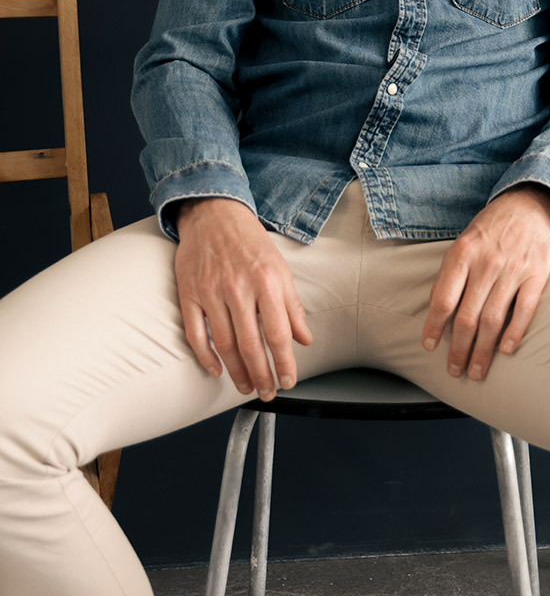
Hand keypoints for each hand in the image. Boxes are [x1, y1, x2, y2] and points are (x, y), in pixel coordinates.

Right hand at [174, 197, 311, 400]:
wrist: (214, 213)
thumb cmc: (250, 242)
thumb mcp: (280, 268)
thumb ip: (292, 306)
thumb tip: (304, 339)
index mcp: (266, 281)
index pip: (278, 332)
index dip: (284, 362)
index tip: (288, 381)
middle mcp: (238, 287)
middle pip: (250, 344)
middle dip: (261, 375)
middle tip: (267, 392)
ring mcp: (211, 291)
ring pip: (223, 343)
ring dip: (236, 371)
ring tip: (245, 386)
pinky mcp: (189, 292)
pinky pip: (195, 333)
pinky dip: (205, 356)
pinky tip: (215, 369)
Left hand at [421, 186, 549, 380]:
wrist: (526, 207)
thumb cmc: (488, 231)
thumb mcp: (461, 244)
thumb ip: (449, 276)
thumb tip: (435, 310)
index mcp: (462, 255)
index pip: (443, 300)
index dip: (434, 327)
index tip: (429, 346)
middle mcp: (486, 263)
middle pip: (467, 317)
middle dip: (459, 349)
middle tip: (455, 370)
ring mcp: (513, 270)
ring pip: (494, 320)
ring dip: (483, 351)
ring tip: (477, 371)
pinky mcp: (537, 274)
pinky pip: (525, 310)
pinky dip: (514, 334)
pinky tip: (505, 351)